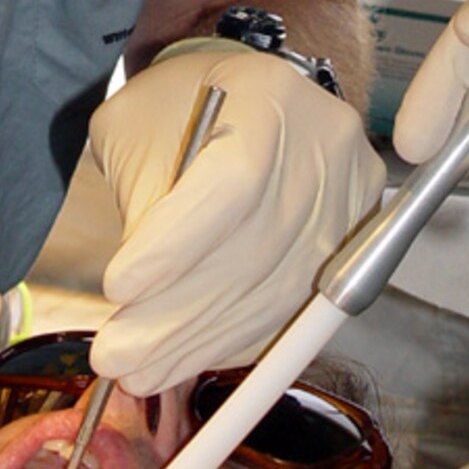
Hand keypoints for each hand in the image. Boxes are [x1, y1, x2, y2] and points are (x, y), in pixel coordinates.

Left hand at [87, 41, 384, 392]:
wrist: (242, 98)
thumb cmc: (180, 107)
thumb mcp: (136, 127)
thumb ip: (139, 195)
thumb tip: (134, 296)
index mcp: (270, 96)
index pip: (233, 182)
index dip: (177, 246)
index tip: (118, 289)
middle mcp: (325, 142)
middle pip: (255, 247)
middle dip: (177, 313)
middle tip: (114, 355)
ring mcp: (349, 194)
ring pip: (275, 289)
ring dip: (201, 341)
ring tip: (138, 372)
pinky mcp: (354, 237)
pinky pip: (293, 306)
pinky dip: (235, 340)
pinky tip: (185, 358)